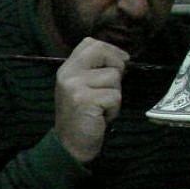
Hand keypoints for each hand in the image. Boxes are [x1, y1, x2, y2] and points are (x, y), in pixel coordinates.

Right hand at [54, 38, 129, 162]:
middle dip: (116, 67)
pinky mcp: (85, 101)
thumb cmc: (82, 116)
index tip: (119, 63)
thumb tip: (122, 58)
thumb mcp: (81, 87)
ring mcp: (74, 87)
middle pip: (102, 52)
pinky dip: (114, 109)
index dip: (110, 50)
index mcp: (67, 68)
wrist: (70, 146)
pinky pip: (114, 97)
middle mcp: (68, 74)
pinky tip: (101, 117)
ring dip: (115, 95)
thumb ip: (93, 70)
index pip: (90, 43)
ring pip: (113, 77)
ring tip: (101, 107)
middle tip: (111, 86)